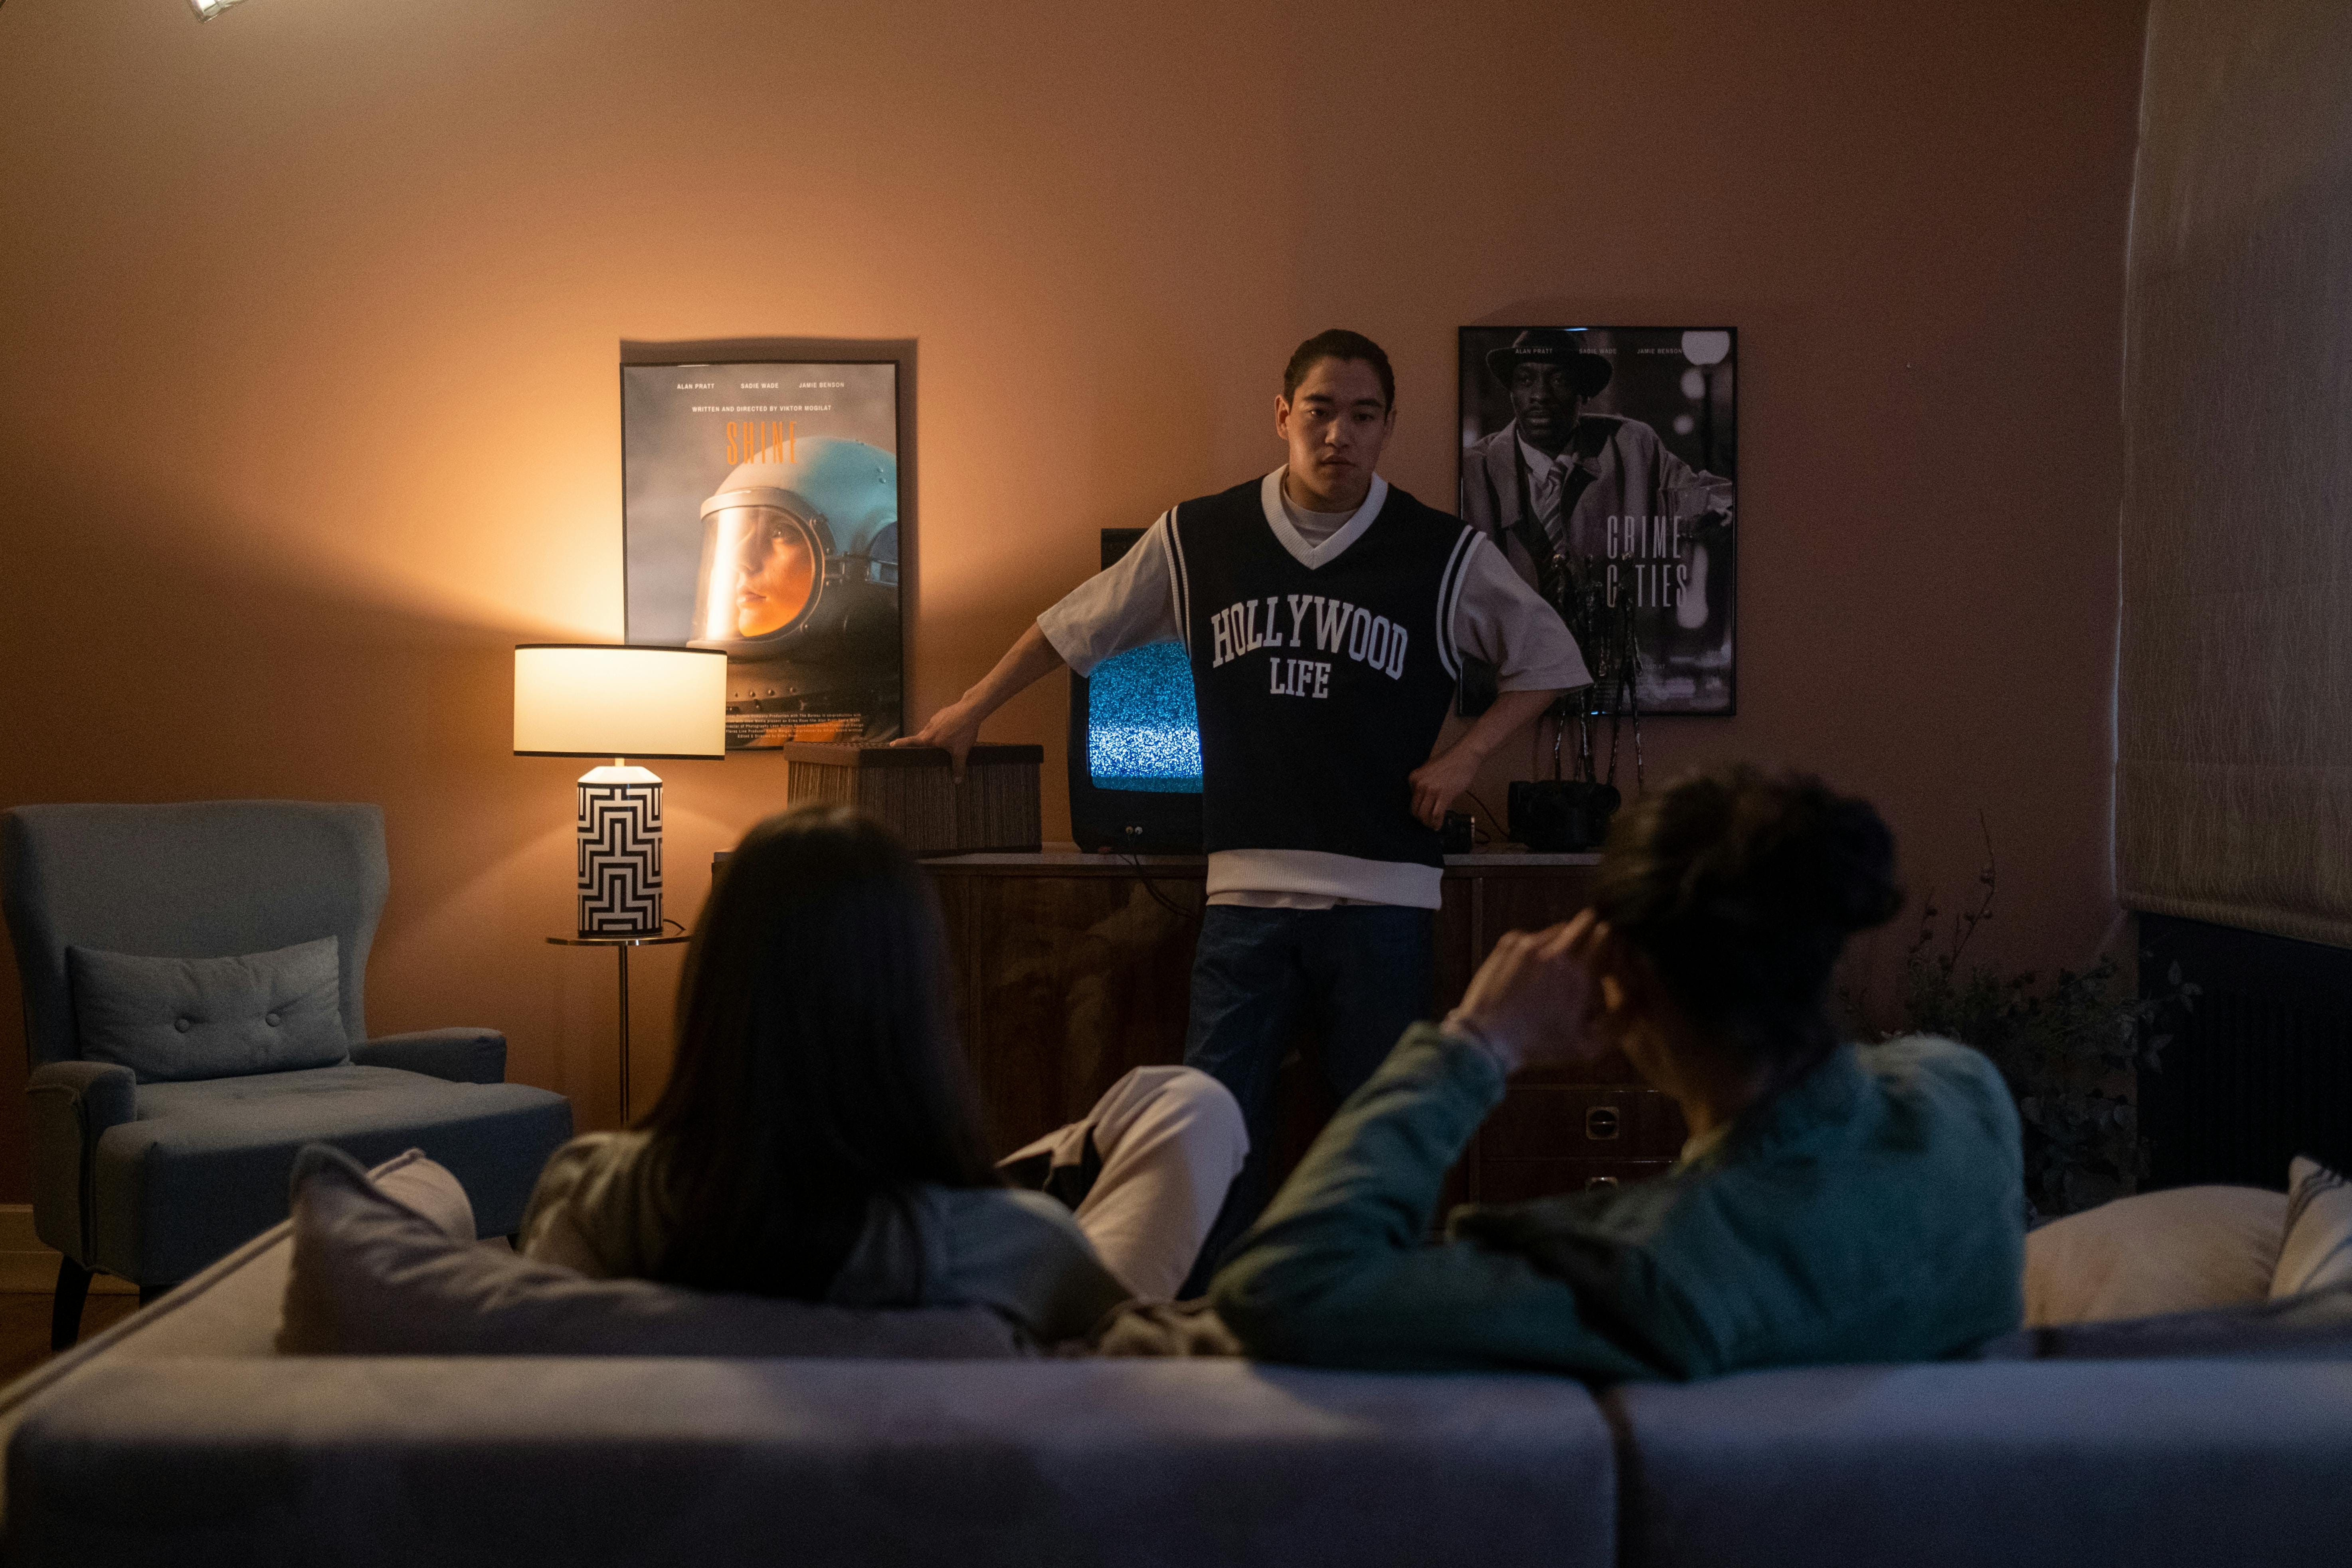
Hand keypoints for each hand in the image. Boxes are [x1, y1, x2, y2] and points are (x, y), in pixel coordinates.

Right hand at [893, 697, 983, 779]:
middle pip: (920, 738)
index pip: (910, 742)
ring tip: (943, 743)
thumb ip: (958, 766)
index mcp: (929, 738)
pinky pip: (937, 724)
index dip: (900, 744)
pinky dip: (941, 729)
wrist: (971, 710)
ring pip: (930, 731)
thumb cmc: (963, 731)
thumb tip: (957, 782)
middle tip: (922, 750)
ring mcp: (934, 719)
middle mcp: (928, 728)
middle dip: (921, 744)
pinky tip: (951, 732)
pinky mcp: (941, 714)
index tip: (891, 745)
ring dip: (933, 737)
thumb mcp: (961, 751)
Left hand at [1406, 743, 1482, 829]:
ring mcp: (1431, 790)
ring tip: (1433, 825)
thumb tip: (1424, 800)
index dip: (1418, 809)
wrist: (1465, 755)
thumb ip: (1424, 784)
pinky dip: (1436, 823)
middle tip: (1428, 822)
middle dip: (1422, 819)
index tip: (1424, 814)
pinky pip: (1436, 815)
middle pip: (1415, 810)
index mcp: (1414, 778)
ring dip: (1428, 823)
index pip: (1411, 801)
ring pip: (1424, 815)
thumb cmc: (1450, 761)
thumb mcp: (1429, 770)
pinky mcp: (1444, 795)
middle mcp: (1419, 784)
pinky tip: (1438, 826)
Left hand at [1446, 912, 1608, 1073]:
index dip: (1614, 941)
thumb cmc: (1539, 1046)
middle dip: (1593, 933)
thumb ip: (1622, 1020)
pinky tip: (1534, 975)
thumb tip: (1639, 997)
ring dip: (1566, 944)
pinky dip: (1540, 949)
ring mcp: (1529, 944)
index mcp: (1580, 972)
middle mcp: (1556, 951)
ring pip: (1561, 929)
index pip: (1609, 933)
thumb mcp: (1589, 1046)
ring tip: (1558, 974)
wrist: (1487, 1040)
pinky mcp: (1509, 943)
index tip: (1613, 954)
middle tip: (1591, 955)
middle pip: (1587, 920)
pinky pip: (1535, 936)